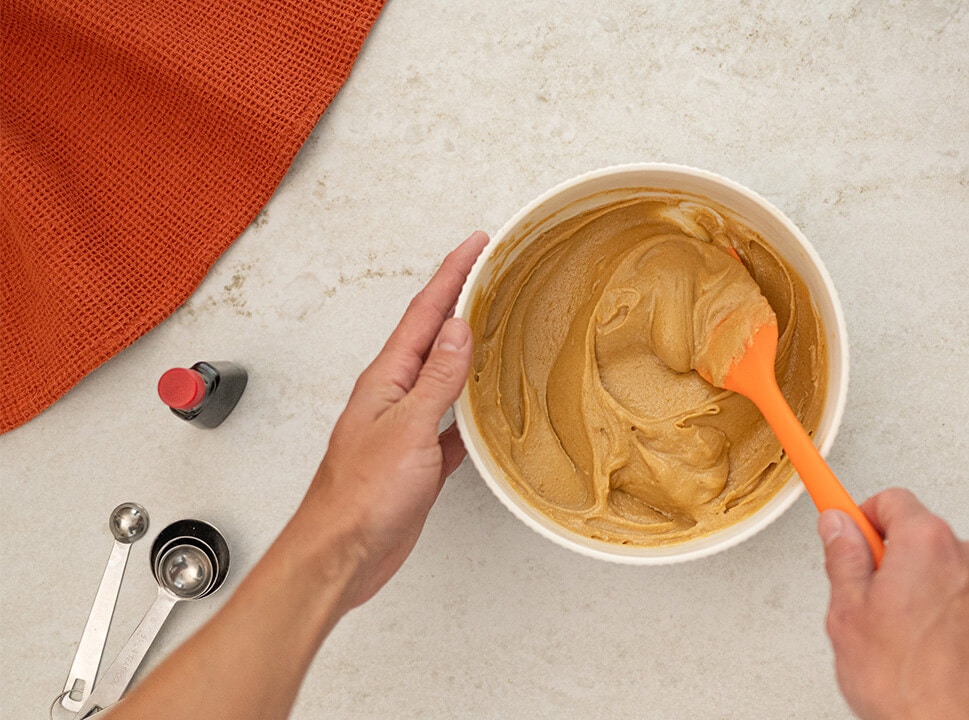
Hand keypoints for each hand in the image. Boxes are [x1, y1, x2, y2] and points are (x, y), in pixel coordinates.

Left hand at [296, 230, 488, 610]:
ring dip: (466, 348)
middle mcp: (393, 396)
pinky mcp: (416, 461)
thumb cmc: (361, 497)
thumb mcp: (406, 428)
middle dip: (459, 299)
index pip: (425, 313)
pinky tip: (484, 410)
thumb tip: (459, 328)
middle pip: (432, 336)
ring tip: (493, 324)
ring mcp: (404, 427)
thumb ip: (437, 379)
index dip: (452, 274)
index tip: (477, 244)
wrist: (341, 554)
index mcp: (386, 379)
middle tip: (489, 269)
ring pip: (442, 376)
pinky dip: (469, 408)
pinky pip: (449, 422)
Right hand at [819, 488, 968, 719]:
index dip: (860, 515)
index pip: (890, 500)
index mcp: (927, 544)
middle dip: (889, 557)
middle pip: (919, 535)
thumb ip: (843, 558)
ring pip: (943, 571)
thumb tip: (838, 527)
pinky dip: (944, 614)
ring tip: (895, 635)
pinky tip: (922, 650)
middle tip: (866, 597)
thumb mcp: (848, 613)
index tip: (843, 520)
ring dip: (919, 588)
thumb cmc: (907, 685)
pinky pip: (965, 602)